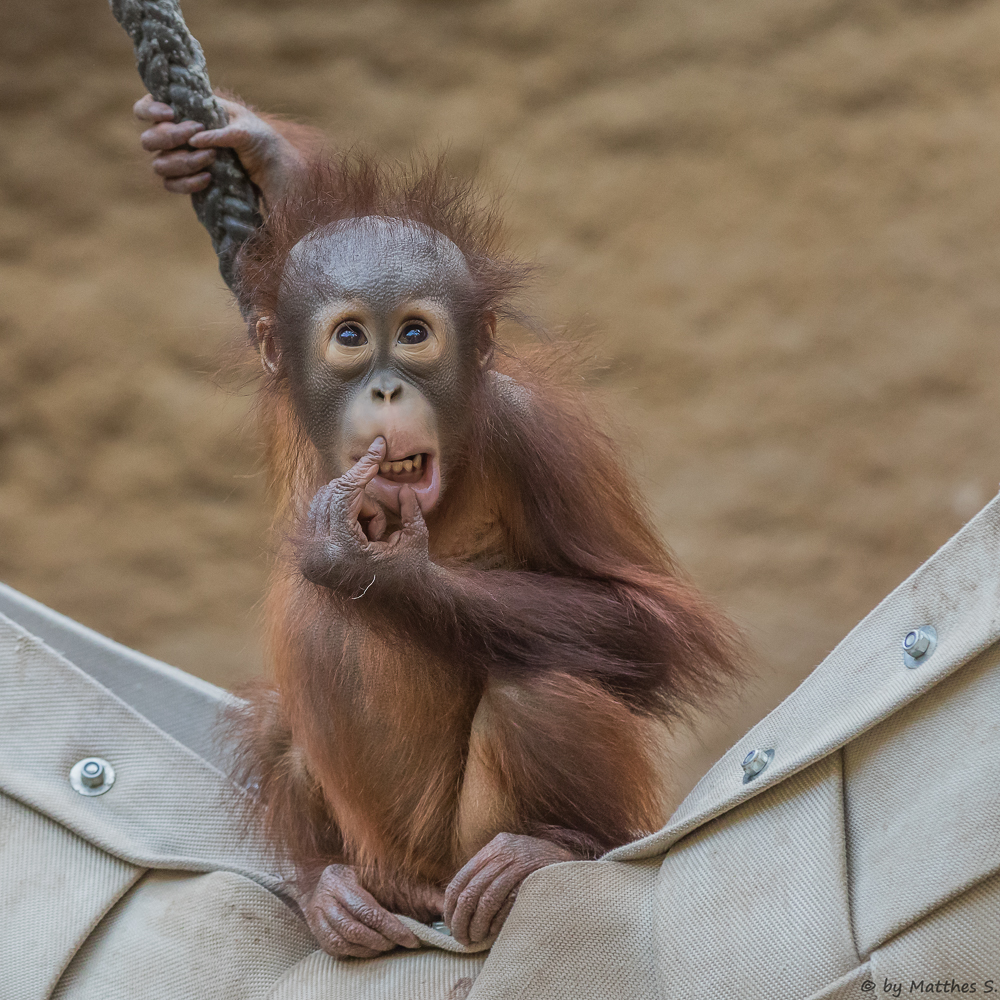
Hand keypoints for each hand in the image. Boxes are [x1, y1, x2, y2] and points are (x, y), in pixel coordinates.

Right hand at [133, 93, 305, 203]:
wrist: (271, 169)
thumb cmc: (258, 138)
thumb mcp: (245, 128)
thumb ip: (221, 131)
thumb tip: (196, 140)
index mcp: (184, 112)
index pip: (146, 109)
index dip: (150, 110)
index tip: (171, 114)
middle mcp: (177, 136)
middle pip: (148, 140)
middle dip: (170, 138)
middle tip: (195, 135)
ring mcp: (180, 160)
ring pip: (159, 165)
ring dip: (183, 163)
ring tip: (211, 158)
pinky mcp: (188, 181)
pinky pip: (172, 185)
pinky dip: (187, 183)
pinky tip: (208, 179)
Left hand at [299, 438, 429, 591]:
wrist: (397, 604)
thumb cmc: (410, 569)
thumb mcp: (416, 536)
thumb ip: (409, 507)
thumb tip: (400, 487)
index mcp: (342, 551)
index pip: (343, 494)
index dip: (362, 468)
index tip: (377, 448)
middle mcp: (318, 556)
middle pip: (332, 494)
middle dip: (362, 499)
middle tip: (381, 529)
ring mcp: (309, 559)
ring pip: (325, 501)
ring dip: (353, 509)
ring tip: (372, 539)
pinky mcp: (307, 560)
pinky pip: (320, 515)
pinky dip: (342, 516)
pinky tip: (360, 542)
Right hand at [303, 864, 420, 958]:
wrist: (324, 879)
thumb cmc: (360, 875)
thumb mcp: (378, 872)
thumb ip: (408, 885)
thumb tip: (441, 902)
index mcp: (341, 879)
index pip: (367, 910)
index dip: (391, 927)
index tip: (411, 939)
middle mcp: (324, 898)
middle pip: (353, 929)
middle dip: (380, 940)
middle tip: (398, 943)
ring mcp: (315, 916)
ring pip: (342, 942)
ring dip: (368, 949)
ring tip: (386, 946)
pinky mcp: (315, 932)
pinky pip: (335, 950)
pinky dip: (355, 952)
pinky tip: (370, 949)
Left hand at [444, 833, 576, 945]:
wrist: (575, 866)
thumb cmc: (540, 869)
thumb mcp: (512, 862)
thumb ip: (489, 875)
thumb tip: (458, 906)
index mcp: (496, 846)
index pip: (461, 877)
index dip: (450, 905)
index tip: (450, 924)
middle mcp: (504, 850)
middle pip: (470, 890)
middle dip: (461, 919)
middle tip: (461, 938)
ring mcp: (519, 862)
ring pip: (485, 899)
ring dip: (477, 925)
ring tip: (475, 938)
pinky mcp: (531, 877)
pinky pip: (505, 904)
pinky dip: (495, 921)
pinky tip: (493, 931)